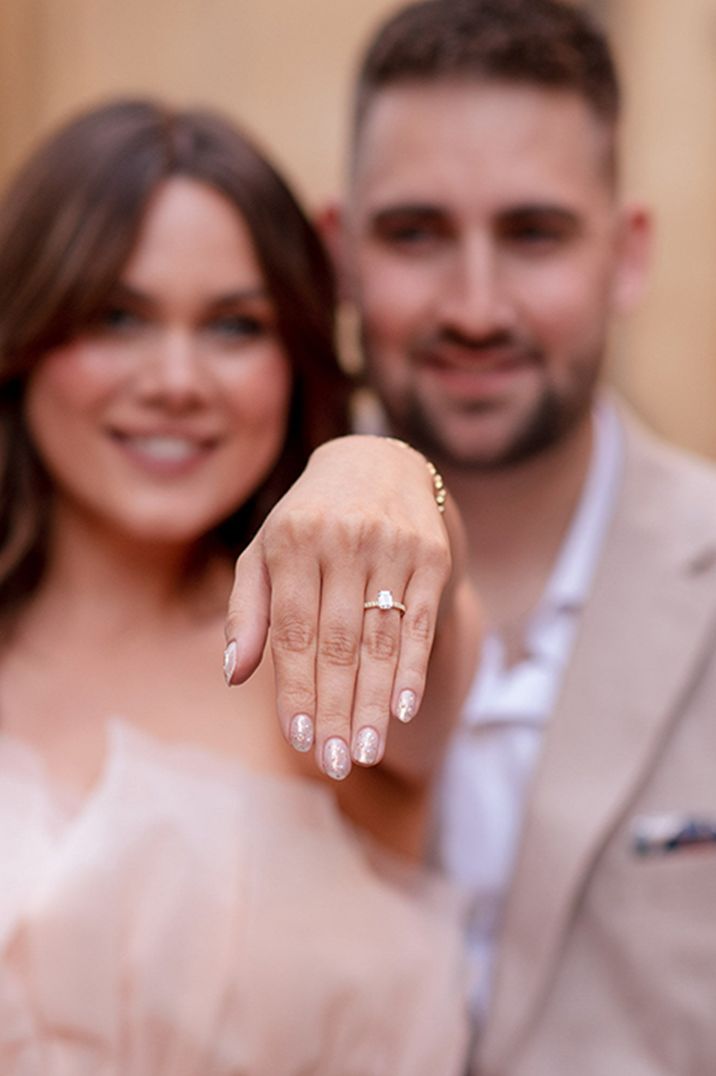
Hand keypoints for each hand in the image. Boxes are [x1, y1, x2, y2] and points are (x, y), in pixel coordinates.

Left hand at [224, 436, 451, 780]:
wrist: (377, 465)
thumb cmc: (308, 524)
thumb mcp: (265, 553)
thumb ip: (249, 612)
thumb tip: (235, 677)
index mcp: (291, 542)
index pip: (293, 631)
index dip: (296, 689)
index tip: (301, 740)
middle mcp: (341, 540)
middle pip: (338, 643)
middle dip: (337, 708)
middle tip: (337, 763)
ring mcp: (391, 546)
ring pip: (381, 639)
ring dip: (375, 701)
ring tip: (367, 750)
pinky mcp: (430, 554)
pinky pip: (421, 621)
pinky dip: (413, 668)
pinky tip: (404, 709)